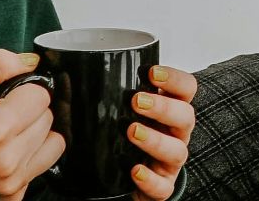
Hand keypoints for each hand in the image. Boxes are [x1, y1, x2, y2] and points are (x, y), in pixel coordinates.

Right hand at [0, 50, 63, 200]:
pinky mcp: (16, 193)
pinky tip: (12, 147)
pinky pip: (49, 158)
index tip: (1, 98)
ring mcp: (12, 181)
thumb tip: (32, 63)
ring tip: (3, 133)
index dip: (21, 89)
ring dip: (33, 129)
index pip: (39, 94)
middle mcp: (5, 161)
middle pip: (47, 116)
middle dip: (27, 109)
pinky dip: (36, 149)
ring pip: (52, 137)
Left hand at [127, 66, 197, 200]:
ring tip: (132, 131)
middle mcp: (177, 134)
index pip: (187, 89)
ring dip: (155, 140)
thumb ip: (120, 95)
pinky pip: (163, 186)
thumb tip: (71, 75)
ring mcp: (171, 161)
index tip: (150, 72)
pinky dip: (150, 179)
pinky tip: (134, 170)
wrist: (135, 176)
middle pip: (186, 117)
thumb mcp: (132, 112)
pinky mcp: (163, 185)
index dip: (174, 78)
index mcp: (173, 110)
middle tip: (136, 101)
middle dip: (163, 107)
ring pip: (177, 151)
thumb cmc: (135, 137)